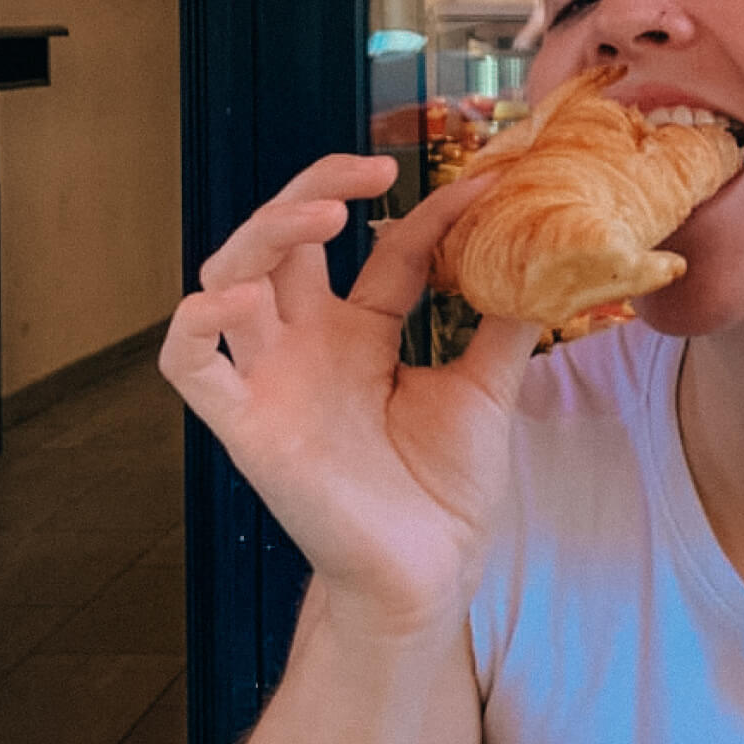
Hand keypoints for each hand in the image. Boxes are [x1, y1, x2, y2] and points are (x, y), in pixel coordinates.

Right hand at [159, 155, 538, 640]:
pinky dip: (199, 324)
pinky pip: (189, 365)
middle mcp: (308, 345)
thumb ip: (504, 326)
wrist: (429, 574)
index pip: (385, 251)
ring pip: (228, 277)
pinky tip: (241, 301)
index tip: (482, 184)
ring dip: (262, 234)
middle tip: (372, 169)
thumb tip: (554, 257)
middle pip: (284, 241)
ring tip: (320, 217)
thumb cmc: (447, 491)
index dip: (425, 213)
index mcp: (363, 334)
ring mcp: (271, 380)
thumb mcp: (486, 392)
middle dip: (314, 189)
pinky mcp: (244, 426)